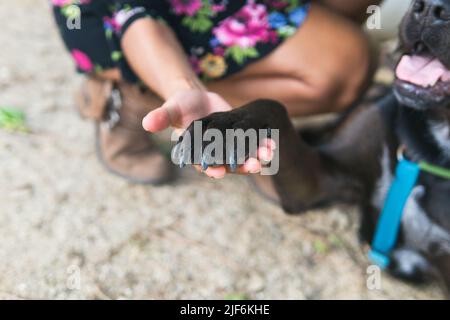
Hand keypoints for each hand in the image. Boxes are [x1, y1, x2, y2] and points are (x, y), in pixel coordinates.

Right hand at [142, 89, 267, 177]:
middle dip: (241, 166)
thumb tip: (147, 123)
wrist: (198, 99)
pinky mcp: (242, 140)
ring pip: (244, 158)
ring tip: (267, 153)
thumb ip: (161, 117)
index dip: (211, 168)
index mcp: (197, 154)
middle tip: (253, 165)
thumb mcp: (171, 109)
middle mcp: (216, 156)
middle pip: (229, 166)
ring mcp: (231, 149)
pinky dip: (262, 145)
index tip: (218, 171)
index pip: (204, 166)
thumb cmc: (181, 106)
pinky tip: (271, 142)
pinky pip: (253, 145)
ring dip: (256, 157)